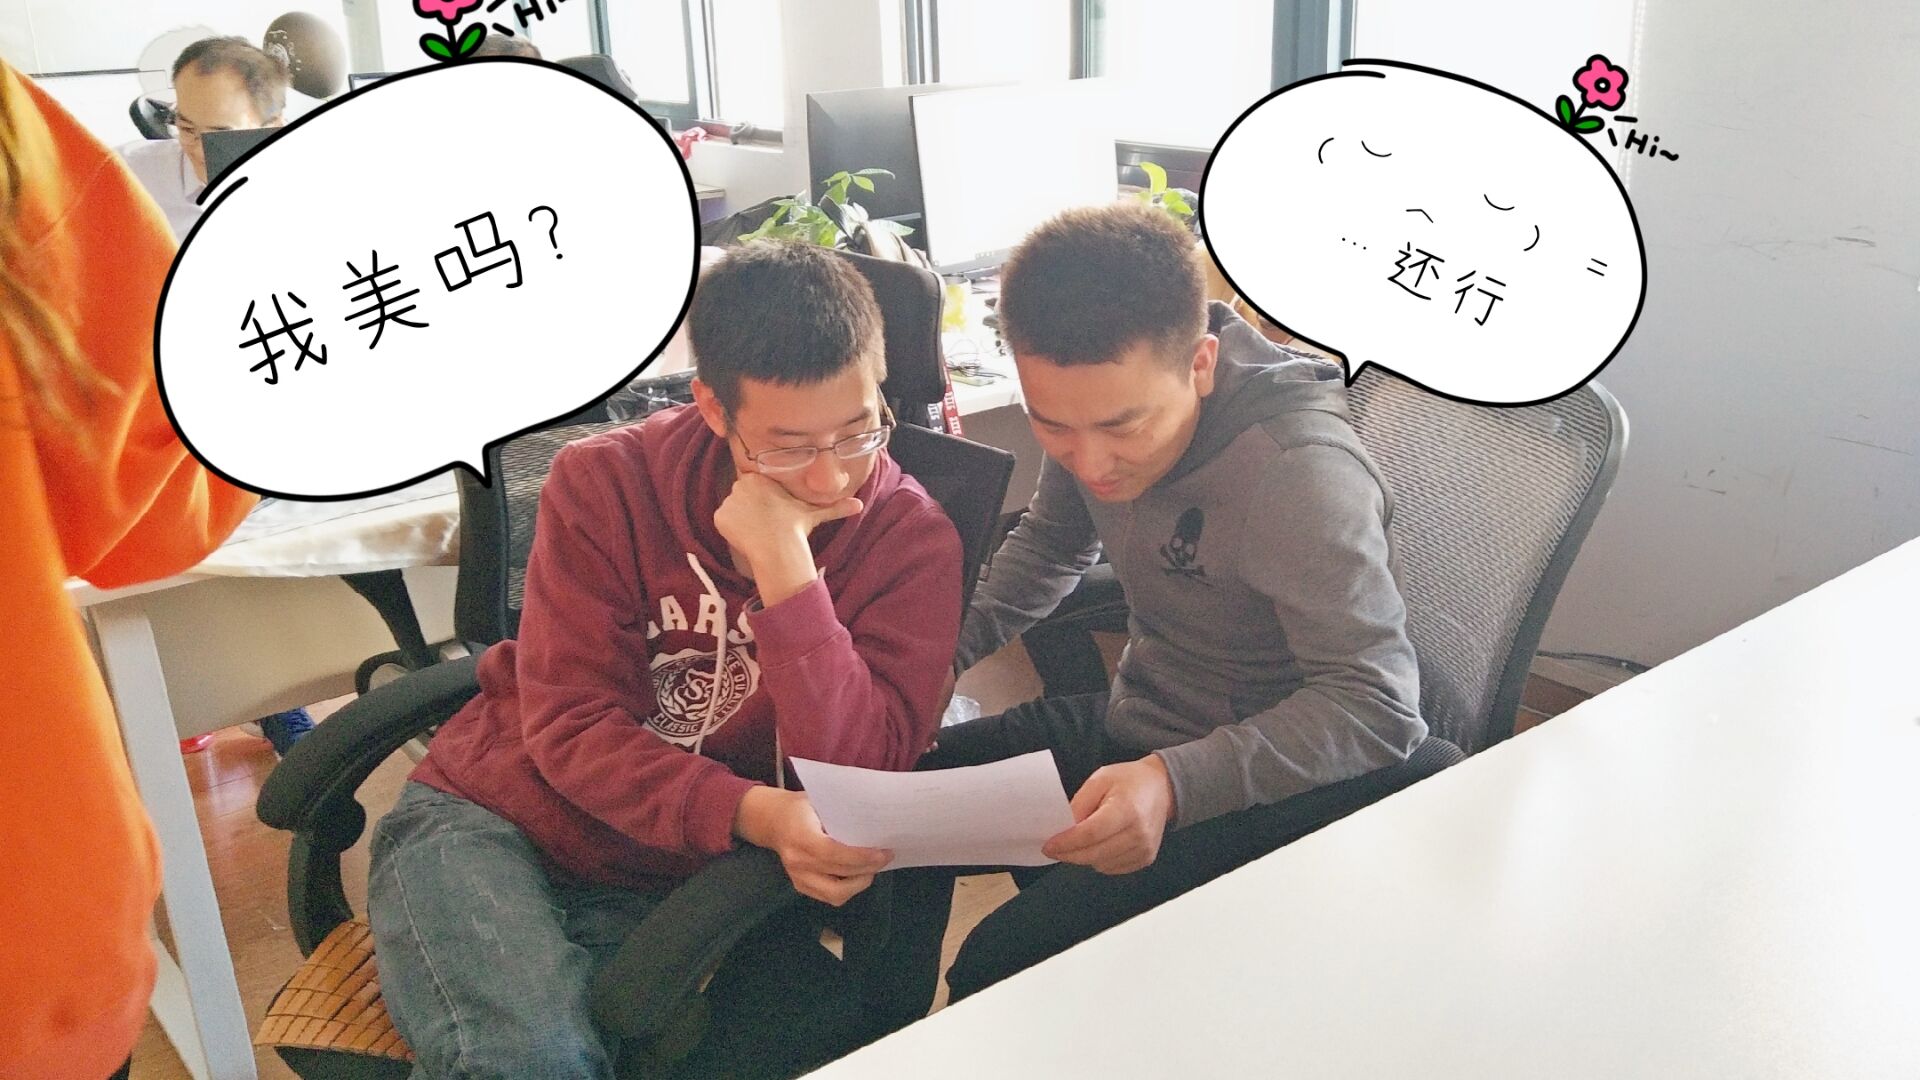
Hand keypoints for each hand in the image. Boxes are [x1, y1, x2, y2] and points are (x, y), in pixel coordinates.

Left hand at [713, 473, 861, 603]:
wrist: (778, 547)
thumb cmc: (796, 527)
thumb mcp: (815, 513)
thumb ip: (834, 507)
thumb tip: (859, 505)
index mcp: (760, 477)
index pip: (755, 485)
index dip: (762, 500)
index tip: (771, 512)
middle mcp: (741, 484)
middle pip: (742, 496)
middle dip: (750, 507)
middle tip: (764, 522)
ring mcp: (728, 501)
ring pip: (733, 509)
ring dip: (740, 519)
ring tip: (756, 530)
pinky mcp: (720, 517)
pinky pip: (722, 522)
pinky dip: (730, 529)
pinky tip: (745, 536)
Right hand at [733, 787, 891, 905]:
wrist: (771, 820)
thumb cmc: (800, 807)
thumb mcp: (819, 800)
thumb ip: (841, 812)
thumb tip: (875, 823)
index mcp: (800, 835)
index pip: (832, 852)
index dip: (860, 856)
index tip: (882, 852)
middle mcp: (797, 860)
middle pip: (838, 874)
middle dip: (868, 868)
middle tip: (886, 856)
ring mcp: (797, 877)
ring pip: (836, 893)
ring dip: (859, 883)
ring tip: (872, 868)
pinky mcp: (799, 886)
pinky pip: (829, 896)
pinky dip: (848, 888)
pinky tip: (858, 874)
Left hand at [1041, 755, 1175, 874]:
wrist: (1162, 788)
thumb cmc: (1129, 781)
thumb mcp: (1099, 780)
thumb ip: (1079, 804)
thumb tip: (1063, 829)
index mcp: (1127, 810)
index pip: (1090, 834)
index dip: (1066, 842)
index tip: (1047, 845)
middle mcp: (1139, 833)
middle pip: (1094, 854)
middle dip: (1069, 854)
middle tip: (1053, 849)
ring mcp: (1144, 849)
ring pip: (1100, 864)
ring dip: (1084, 856)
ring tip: (1079, 841)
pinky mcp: (1145, 859)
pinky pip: (1112, 868)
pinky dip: (1099, 860)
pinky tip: (1097, 845)